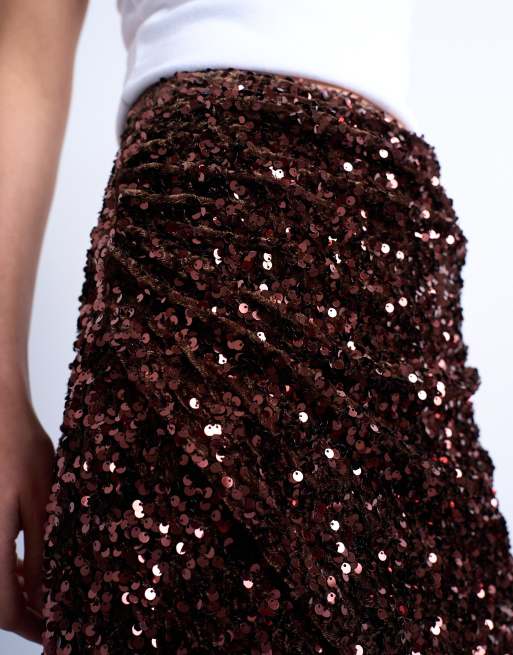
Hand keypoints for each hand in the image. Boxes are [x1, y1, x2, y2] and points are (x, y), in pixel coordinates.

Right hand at [0, 387, 54, 643]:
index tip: (55, 636)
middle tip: (55, 616)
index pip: (5, 608)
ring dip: (15, 594)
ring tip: (47, 594)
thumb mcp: (41, 499)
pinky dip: (5, 573)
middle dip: (25, 614)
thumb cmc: (19, 449)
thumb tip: (45, 595)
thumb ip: (41, 549)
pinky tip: (25, 567)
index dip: (32, 627)